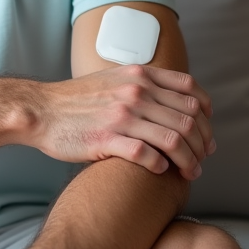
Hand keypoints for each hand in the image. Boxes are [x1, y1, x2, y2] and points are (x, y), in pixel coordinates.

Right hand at [32, 65, 214, 177]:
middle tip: (203, 159)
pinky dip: (160, 165)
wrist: (42, 110)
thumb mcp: (114, 78)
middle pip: (188, 118)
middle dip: (202, 143)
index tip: (207, 130)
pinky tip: (160, 170)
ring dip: (189, 160)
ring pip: (174, 139)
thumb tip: (173, 99)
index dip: (206, 113)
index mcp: (140, 75)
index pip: (190, 90)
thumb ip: (143, 83)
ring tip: (190, 173)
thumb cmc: (77, 99)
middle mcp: (135, 92)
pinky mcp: (106, 139)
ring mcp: (121, 115)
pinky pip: (146, 154)